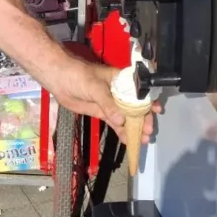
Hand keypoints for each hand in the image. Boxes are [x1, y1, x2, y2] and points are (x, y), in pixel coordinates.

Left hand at [44, 59, 159, 144]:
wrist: (59, 79)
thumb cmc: (79, 76)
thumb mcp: (95, 87)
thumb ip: (108, 104)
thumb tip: (122, 121)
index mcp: (120, 80)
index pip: (139, 90)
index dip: (149, 100)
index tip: (157, 110)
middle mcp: (118, 92)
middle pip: (134, 106)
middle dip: (143, 119)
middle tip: (148, 131)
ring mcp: (110, 103)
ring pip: (125, 117)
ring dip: (134, 128)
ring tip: (142, 140)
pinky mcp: (101, 112)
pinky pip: (114, 123)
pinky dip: (121, 131)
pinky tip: (128, 140)